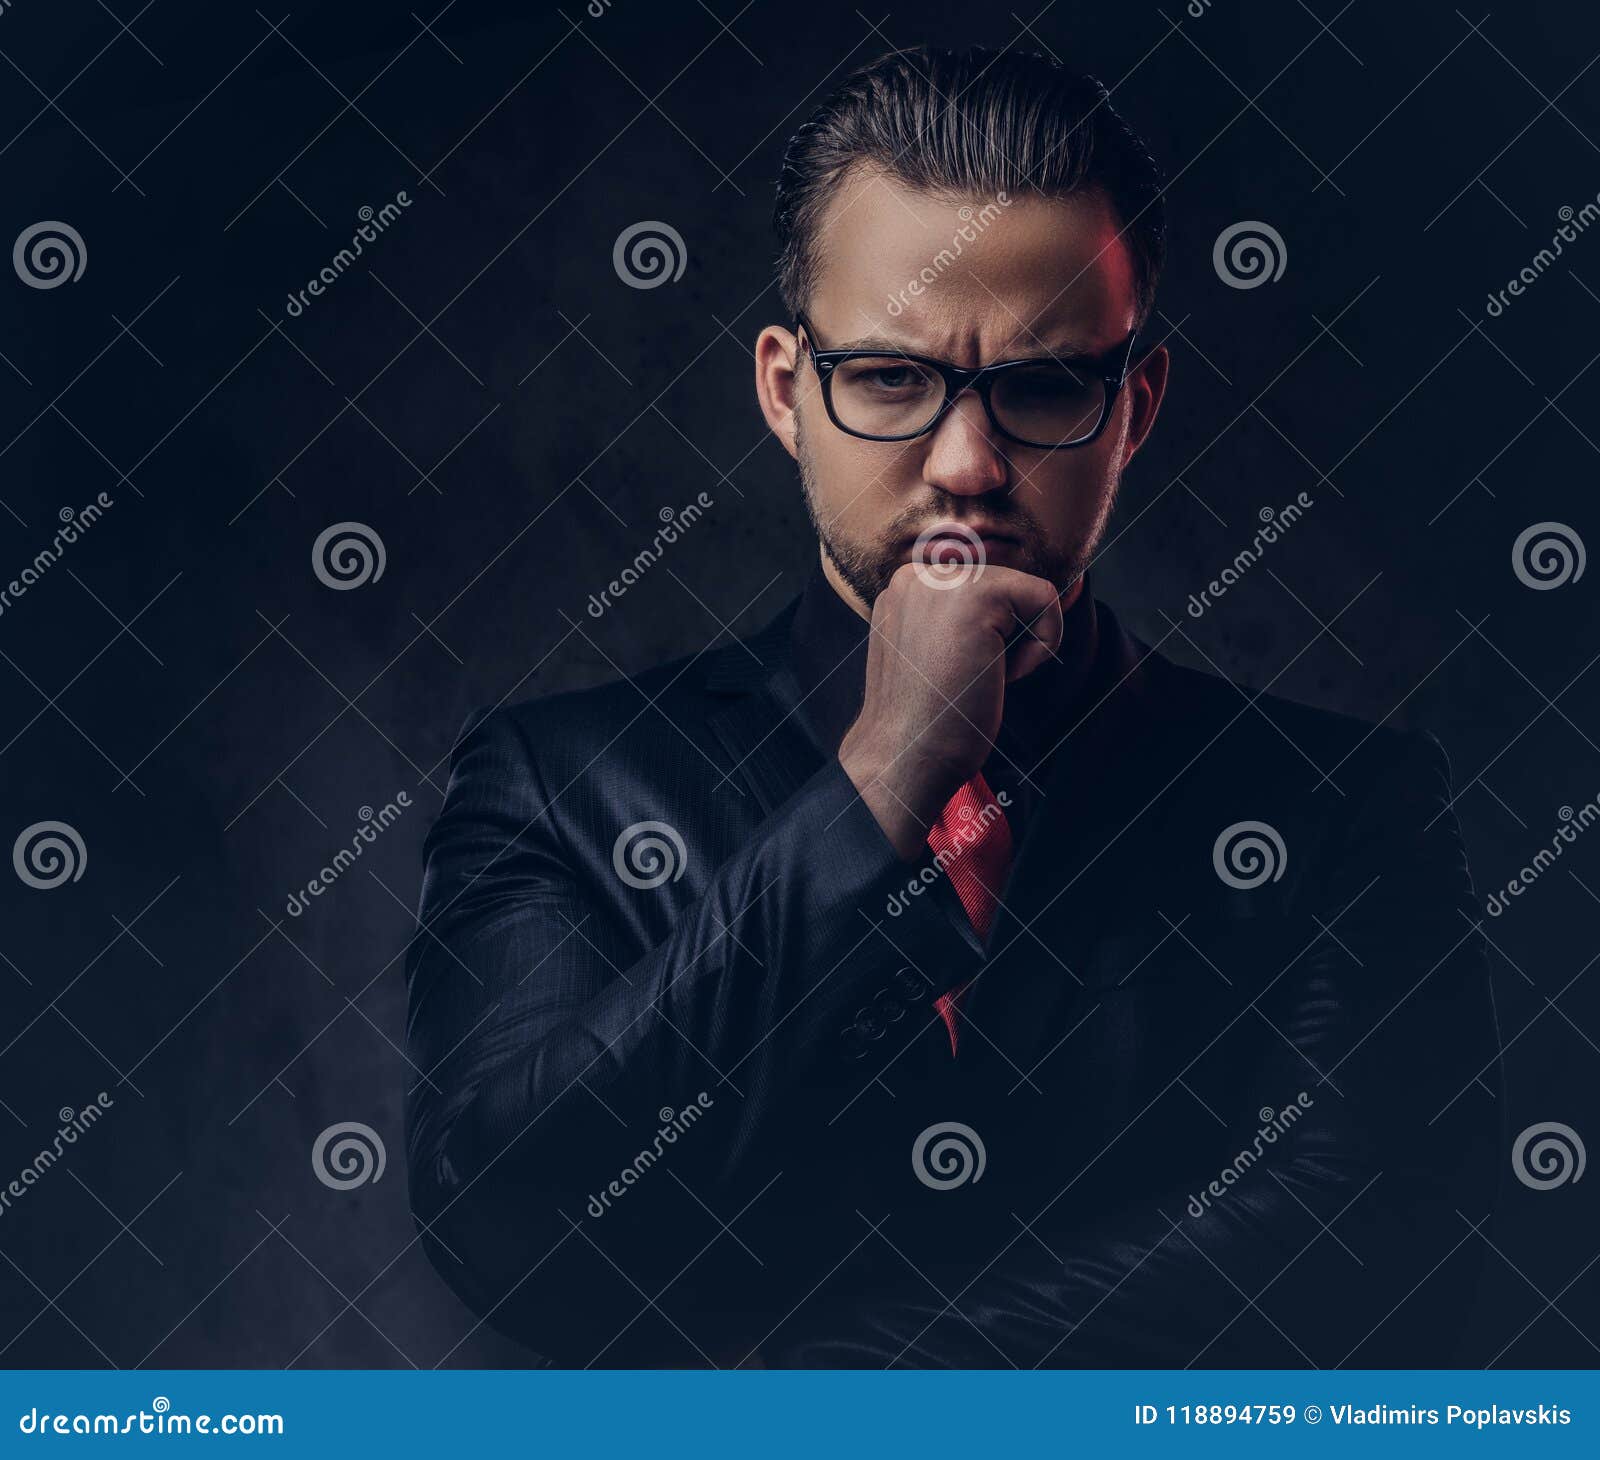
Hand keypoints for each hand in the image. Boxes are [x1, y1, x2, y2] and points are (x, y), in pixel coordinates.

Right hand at [838, 562, 1062, 858]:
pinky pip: (1045, 598)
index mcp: (904, 588)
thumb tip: (1006, 604)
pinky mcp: (978, 593)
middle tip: (969, 679)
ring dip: (1020, 644)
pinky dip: (1042, 644)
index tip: (959, 673)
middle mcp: (917, 574)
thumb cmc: (925, 720)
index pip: (981, 587)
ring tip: (979, 677)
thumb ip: (951, 618)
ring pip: (1025, 592)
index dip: (990, 635)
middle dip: (1006, 637)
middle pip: (1005, 587)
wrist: (907, 755)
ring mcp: (944, 580)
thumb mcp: (931, 651)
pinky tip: (1003, 674)